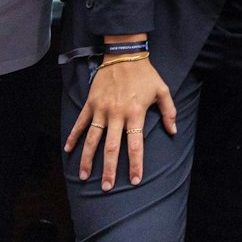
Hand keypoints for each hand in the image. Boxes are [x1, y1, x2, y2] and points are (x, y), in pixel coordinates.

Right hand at [64, 55, 176, 189]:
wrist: (124, 54)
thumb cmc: (145, 74)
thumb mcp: (162, 90)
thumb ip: (169, 112)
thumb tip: (173, 131)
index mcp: (135, 113)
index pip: (135, 144)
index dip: (136, 164)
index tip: (135, 180)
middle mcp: (116, 114)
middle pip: (112, 147)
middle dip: (109, 169)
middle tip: (106, 187)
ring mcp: (101, 109)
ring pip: (92, 139)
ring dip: (88, 159)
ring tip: (84, 176)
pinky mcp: (90, 103)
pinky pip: (80, 123)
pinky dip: (73, 136)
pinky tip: (68, 150)